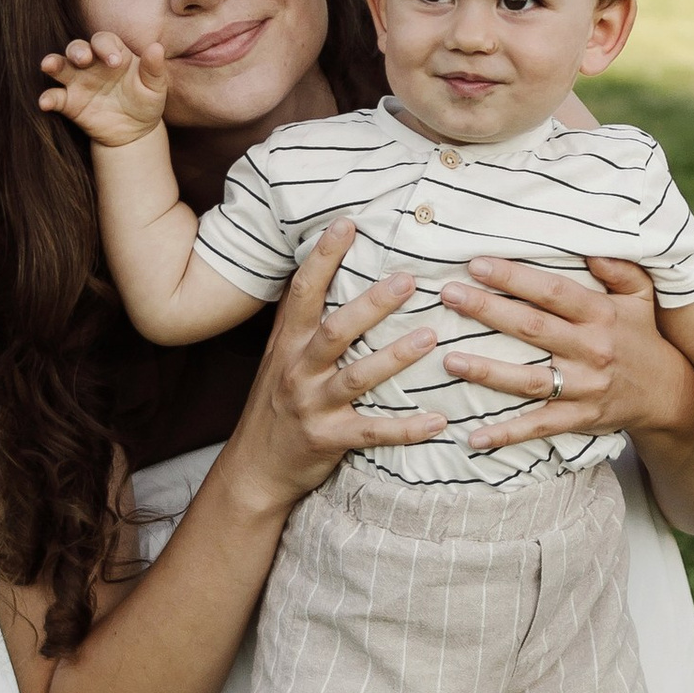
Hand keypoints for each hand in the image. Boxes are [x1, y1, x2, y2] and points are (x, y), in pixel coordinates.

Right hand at [38, 30, 167, 147]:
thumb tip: (157, 48)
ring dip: (54, 63)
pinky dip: (47, 98)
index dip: (106, 47)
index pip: (104, 41)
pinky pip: (54, 97)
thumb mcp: (155, 87)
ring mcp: (78, 82)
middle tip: (83, 59)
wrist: (135, 132)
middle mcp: (92, 64)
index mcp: (113, 54)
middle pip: (77, 47)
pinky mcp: (69, 103)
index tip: (116, 63)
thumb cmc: (146, 102)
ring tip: (48, 65)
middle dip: (77, 50)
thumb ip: (153, 68)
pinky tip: (45, 102)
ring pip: (60, 66)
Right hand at [228, 220, 445, 509]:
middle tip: (409, 279)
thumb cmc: (276, 404)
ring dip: (396, 357)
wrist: (254, 469)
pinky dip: (407, 427)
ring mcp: (313, 406)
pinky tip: (439, 420)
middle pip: (336, 330)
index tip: (348, 223)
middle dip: (372, 304)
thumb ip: (300, 319)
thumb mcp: (278, 357)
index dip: (323, 257)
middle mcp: (297, 370)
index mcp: (288, 344)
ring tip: (432, 336)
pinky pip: (373, 432)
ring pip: (357, 377)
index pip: (304, 293)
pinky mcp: (329, 439)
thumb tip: (318, 267)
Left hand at [448, 255, 693, 450]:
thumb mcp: (641, 296)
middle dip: (487, 310)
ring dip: (487, 371)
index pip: (552, 292)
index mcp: (600, 315)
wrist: (668, 394)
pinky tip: (474, 437)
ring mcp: (583, 387)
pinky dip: (506, 434)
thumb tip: (590, 246)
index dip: (514, 278)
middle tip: (449, 295)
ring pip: (528, 379)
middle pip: (532, 328)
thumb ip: (618, 268)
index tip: (477, 264)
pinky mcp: (578, 418)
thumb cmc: (642, 336)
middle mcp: (590, 350)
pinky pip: (538, 426)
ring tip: (449, 360)